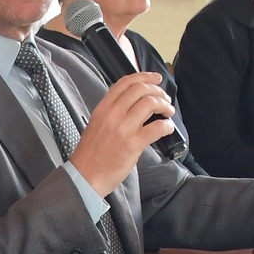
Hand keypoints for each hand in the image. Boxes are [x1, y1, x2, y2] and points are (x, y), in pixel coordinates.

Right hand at [66, 70, 174, 194]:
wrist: (85, 176)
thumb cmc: (91, 154)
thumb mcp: (96, 124)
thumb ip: (112, 112)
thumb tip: (135, 104)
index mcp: (103, 108)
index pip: (125, 83)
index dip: (144, 77)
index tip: (155, 79)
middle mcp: (113, 114)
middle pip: (140, 90)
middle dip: (158, 91)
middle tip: (165, 98)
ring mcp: (123, 128)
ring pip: (150, 104)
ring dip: (164, 105)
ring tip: (168, 112)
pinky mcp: (133, 144)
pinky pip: (156, 127)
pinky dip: (166, 125)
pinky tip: (167, 128)